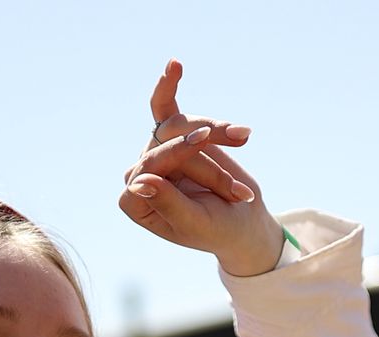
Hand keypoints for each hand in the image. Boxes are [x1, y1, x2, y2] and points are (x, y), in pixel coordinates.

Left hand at [118, 61, 282, 276]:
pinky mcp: (175, 136)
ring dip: (216, 135)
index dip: (179, 155)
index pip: (148, 167)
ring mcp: (157, 152)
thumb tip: (137, 183)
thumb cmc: (217, 229)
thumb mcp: (195, 222)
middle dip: (206, 163)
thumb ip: (167, 203)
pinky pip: (165, 106)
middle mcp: (141, 173)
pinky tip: (174, 65)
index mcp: (135, 201)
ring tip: (244, 140)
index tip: (206, 144)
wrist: (242, 220)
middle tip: (239, 189)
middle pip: (166, 146)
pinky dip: (169, 86)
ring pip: (181, 126)